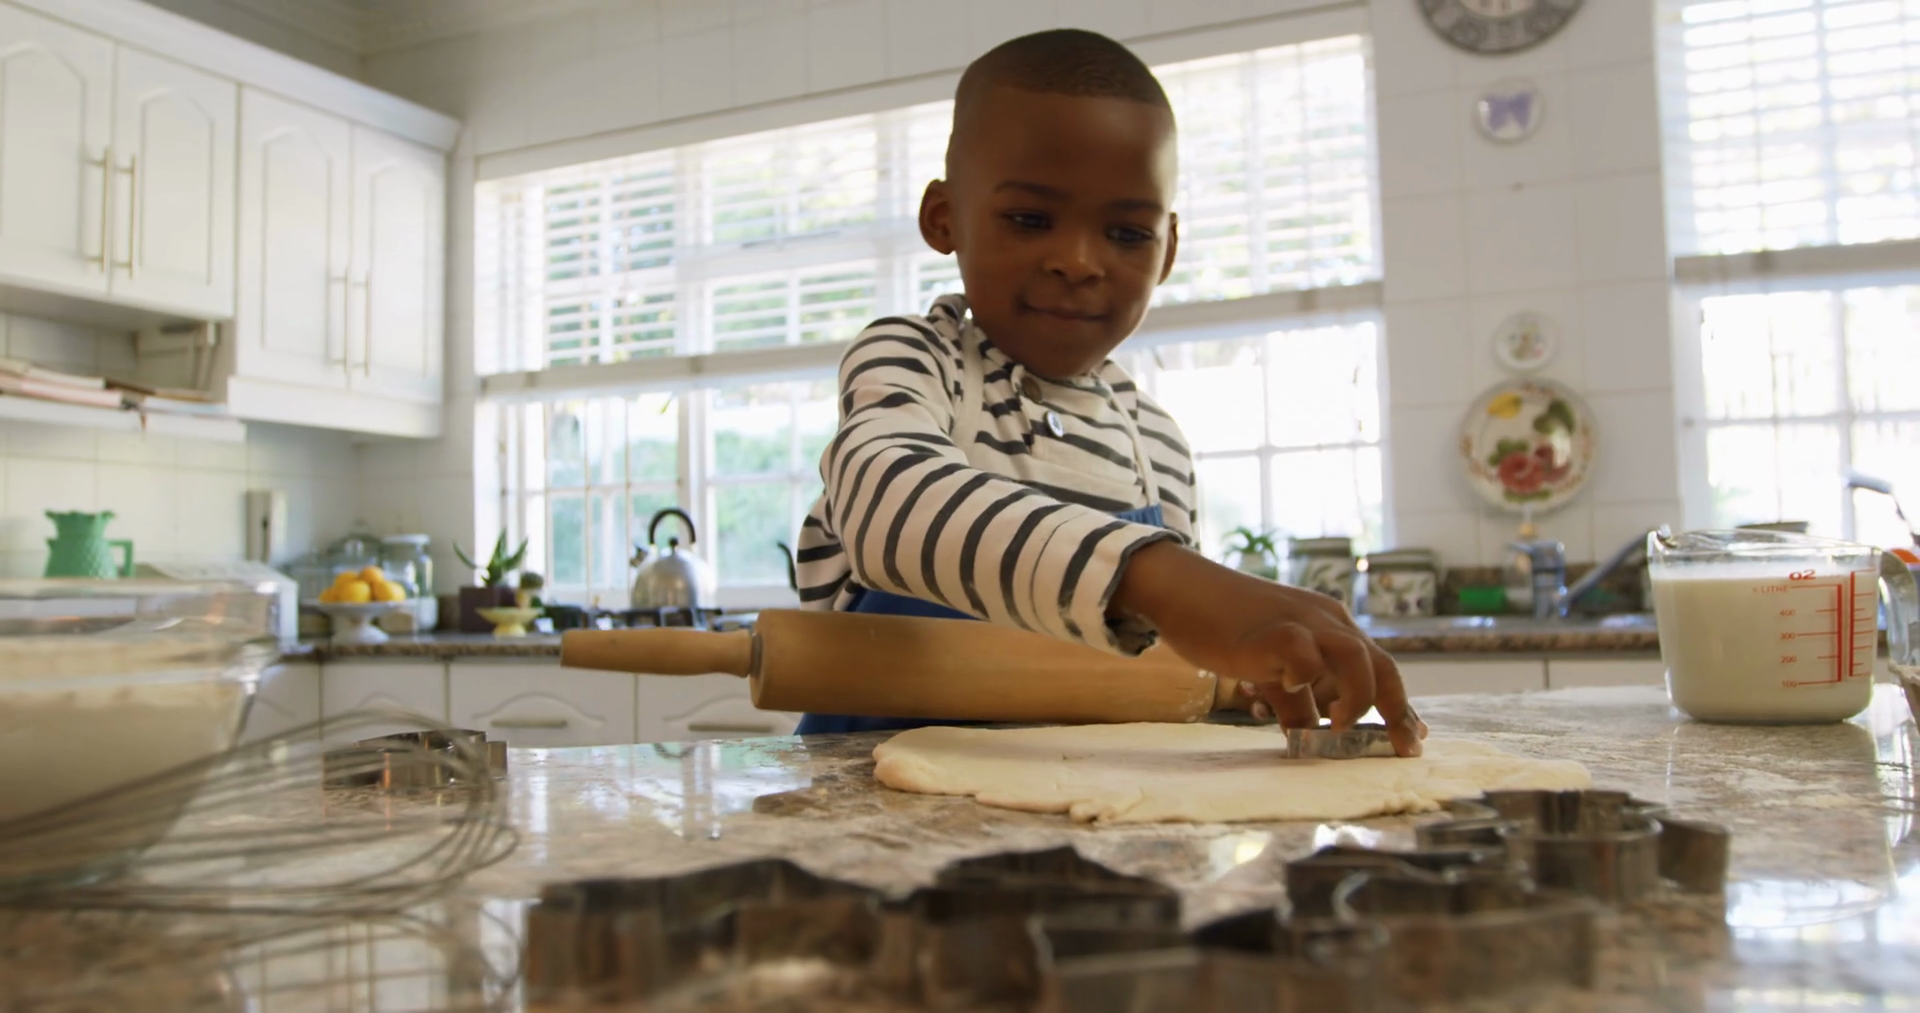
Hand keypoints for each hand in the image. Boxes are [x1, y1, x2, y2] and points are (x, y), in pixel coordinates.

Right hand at [1113, 542, 1427, 756]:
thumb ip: (1296, 704)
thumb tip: (1314, 741)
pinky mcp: (1273, 631)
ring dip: (1357, 697)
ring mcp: (1302, 623)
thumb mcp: (1272, 668)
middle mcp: (1327, 621)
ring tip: (1339, 727)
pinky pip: (1305, 655)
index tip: (1413, 741)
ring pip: (1357, 658)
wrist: (1185, 590)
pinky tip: (1286, 690)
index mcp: (1333, 627)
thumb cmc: (1227, 628)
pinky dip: (1305, 678)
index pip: (1381, 668)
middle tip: (1401, 749)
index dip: (1400, 707)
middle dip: (1397, 712)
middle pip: (1383, 665)